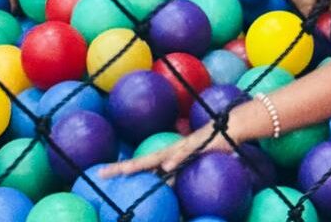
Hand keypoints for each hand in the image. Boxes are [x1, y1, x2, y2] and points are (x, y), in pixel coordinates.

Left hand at [100, 123, 236, 178]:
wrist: (228, 128)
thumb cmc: (209, 150)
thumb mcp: (191, 168)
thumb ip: (180, 180)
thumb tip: (174, 203)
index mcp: (167, 157)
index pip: (141, 165)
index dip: (122, 170)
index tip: (103, 175)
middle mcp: (169, 152)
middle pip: (141, 162)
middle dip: (122, 168)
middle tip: (102, 173)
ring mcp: (180, 148)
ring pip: (157, 157)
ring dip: (142, 165)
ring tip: (126, 171)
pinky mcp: (195, 146)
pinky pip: (183, 154)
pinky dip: (174, 160)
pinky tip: (166, 167)